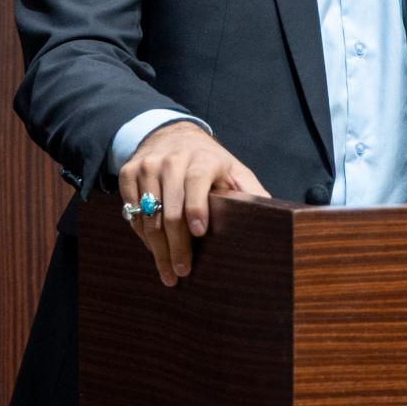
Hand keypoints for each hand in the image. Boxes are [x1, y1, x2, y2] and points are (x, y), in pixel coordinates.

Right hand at [117, 122, 268, 285]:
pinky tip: (155, 250)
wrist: (172, 135)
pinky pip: (131, 212)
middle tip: (183, 270)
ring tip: (168, 270)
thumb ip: (251, 192)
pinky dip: (142, 235)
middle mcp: (172, 160)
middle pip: (169, 209)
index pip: (196, 182)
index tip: (200, 232)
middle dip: (176, 245)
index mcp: (203, 158)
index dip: (197, 207)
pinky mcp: (128, 174)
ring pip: (148, 215)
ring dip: (157, 248)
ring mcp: (147, 166)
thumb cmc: (210, 162)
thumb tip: (278, 217)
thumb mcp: (235, 170)